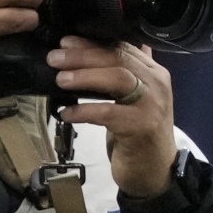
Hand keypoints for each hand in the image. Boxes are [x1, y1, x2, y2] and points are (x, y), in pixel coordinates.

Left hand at [51, 38, 177, 198]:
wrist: (156, 170)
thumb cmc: (140, 134)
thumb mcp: (136, 99)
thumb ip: (131, 73)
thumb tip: (119, 48)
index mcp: (154, 74)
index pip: (123, 48)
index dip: (92, 43)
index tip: (66, 42)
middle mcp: (156, 85)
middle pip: (119, 59)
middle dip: (84, 55)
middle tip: (55, 57)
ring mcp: (151, 105)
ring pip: (118, 79)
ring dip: (86, 77)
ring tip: (60, 80)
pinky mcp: (141, 127)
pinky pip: (109, 113)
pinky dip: (86, 111)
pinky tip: (67, 113)